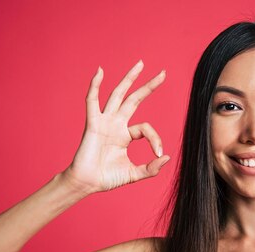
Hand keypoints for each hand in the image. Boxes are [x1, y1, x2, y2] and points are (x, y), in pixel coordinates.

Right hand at [62, 60, 169, 193]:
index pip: (146, 128)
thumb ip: (150, 168)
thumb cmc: (107, 178)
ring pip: (118, 95)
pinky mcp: (93, 123)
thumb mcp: (134, 174)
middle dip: (148, 86)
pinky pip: (92, 101)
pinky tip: (99, 72)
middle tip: (162, 73)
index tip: (158, 153)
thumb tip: (167, 157)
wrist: (87, 183)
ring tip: (140, 64)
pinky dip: (94, 86)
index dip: (156, 139)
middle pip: (134, 99)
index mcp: (126, 135)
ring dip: (129, 79)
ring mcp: (105, 122)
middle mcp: (116, 124)